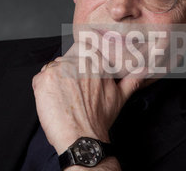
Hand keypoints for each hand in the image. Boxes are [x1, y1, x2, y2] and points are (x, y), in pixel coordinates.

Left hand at [32, 41, 146, 154]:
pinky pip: (40, 78)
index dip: (78, 60)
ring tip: (64, 98)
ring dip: (55, 80)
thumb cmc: (99, 119)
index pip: (81, 47)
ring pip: (52, 68)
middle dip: (66, 72)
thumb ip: (132, 78)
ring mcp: (57, 69)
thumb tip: (145, 69)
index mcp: (94, 60)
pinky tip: (54, 101)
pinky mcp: (43, 79)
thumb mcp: (120, 96)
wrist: (82, 138)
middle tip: (72, 92)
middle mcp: (76, 60)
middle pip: (65, 59)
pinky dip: (44, 89)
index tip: (79, 74)